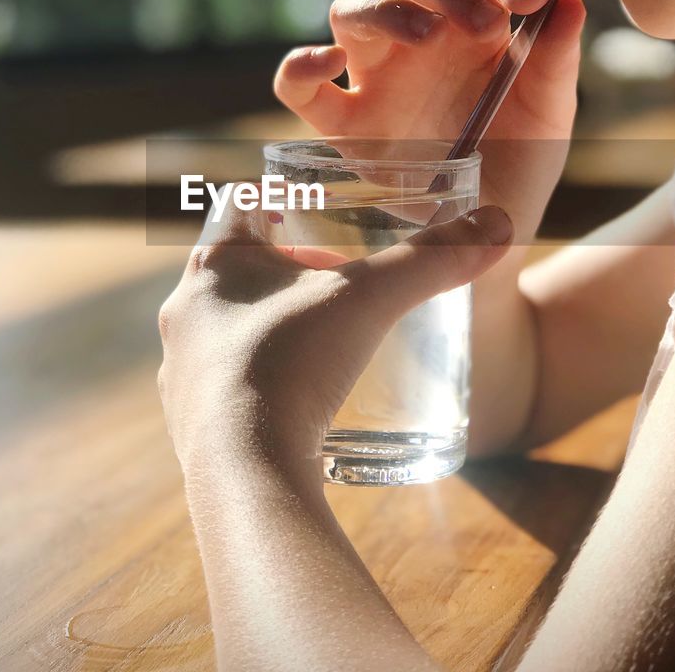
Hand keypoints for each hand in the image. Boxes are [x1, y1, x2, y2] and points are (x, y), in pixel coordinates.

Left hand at [156, 185, 514, 476]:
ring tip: (321, 342)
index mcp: (212, 267)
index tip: (315, 211)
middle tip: (334, 277)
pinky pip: (224, 392)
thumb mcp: (369, 302)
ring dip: (268, 330)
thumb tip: (496, 224)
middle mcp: (183, 314)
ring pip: (224, 333)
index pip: (238, 206)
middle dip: (284, 270)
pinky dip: (259, 387)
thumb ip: (431, 261)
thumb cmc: (292, 367)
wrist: (244, 473)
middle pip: (233, 272)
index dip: (278, 201)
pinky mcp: (189, 427)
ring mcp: (179, 374)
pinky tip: (297, 404)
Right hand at [274, 0, 585, 247]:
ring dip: (386, 12)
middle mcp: (420, 40)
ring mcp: (376, 77)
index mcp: (475, 26)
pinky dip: (299, 66)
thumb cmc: (522, 163)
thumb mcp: (550, 114)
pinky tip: (327, 64)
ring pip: (352, 12)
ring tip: (424, 37)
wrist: (493, 233)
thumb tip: (571, 1)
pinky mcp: (341, 124)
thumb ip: (557, 60)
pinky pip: (297, 86)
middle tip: (484, 21)